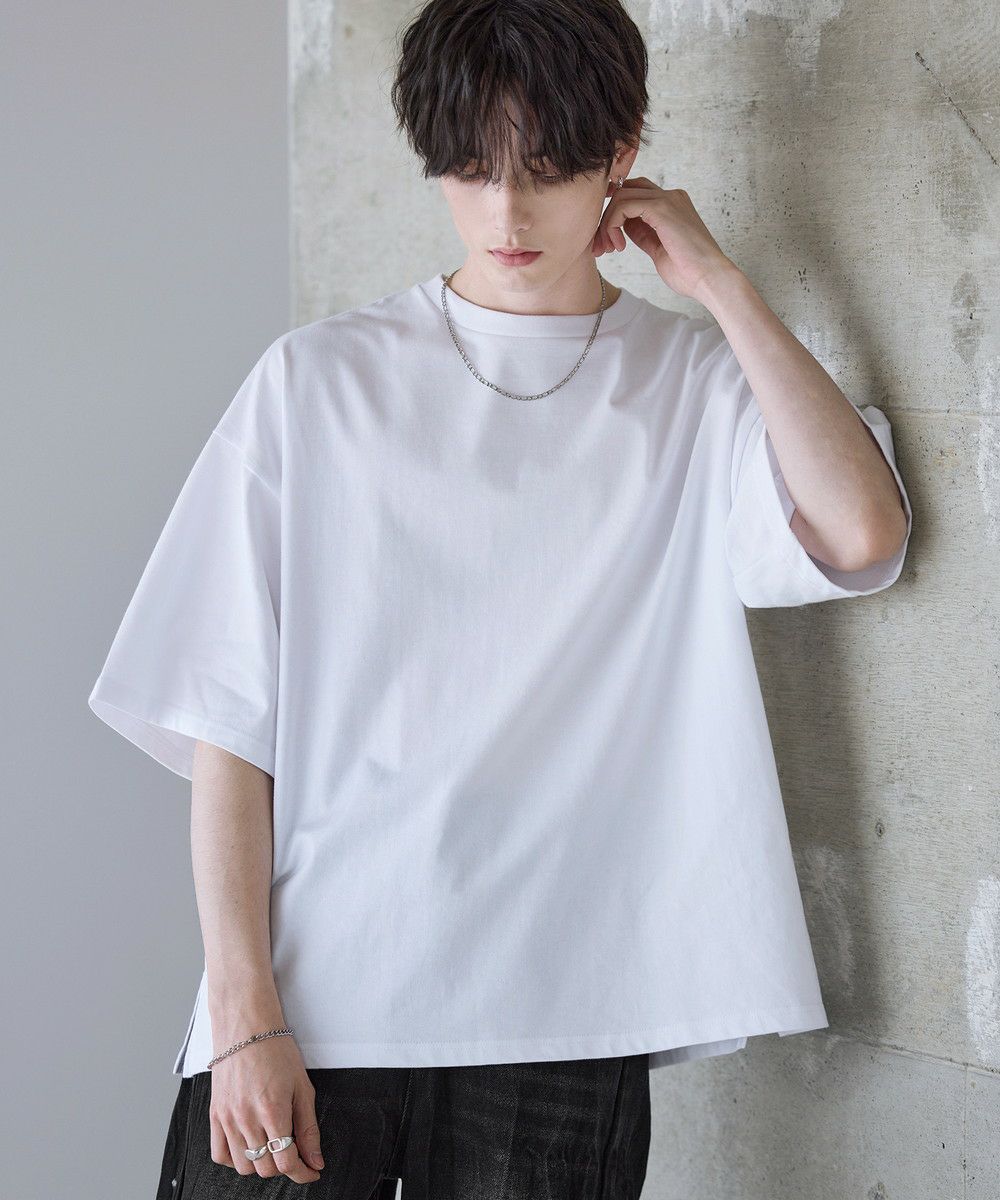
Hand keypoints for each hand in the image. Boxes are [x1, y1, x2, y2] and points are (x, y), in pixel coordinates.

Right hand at [209, 1035, 324, 1182]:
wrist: (246, 1028)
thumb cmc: (276, 1051)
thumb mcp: (302, 1086)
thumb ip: (309, 1128)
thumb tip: (316, 1161)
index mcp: (273, 1110)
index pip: (287, 1162)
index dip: (303, 1173)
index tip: (312, 1171)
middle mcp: (247, 1119)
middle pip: (266, 1168)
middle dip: (286, 1166)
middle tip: (296, 1152)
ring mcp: (227, 1118)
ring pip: (244, 1166)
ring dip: (261, 1164)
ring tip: (273, 1146)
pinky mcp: (214, 1115)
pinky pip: (220, 1155)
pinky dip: (236, 1159)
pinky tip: (249, 1146)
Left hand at [590, 176, 739, 304]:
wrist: (710, 279)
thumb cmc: (688, 272)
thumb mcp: (658, 249)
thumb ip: (642, 233)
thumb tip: (623, 227)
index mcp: (672, 205)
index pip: (634, 195)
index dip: (614, 213)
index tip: (605, 240)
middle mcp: (670, 196)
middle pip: (625, 190)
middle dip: (605, 218)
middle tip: (600, 247)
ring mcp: (668, 199)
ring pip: (621, 195)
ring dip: (606, 224)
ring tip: (609, 249)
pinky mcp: (662, 207)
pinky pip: (624, 204)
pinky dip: (613, 224)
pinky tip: (618, 246)